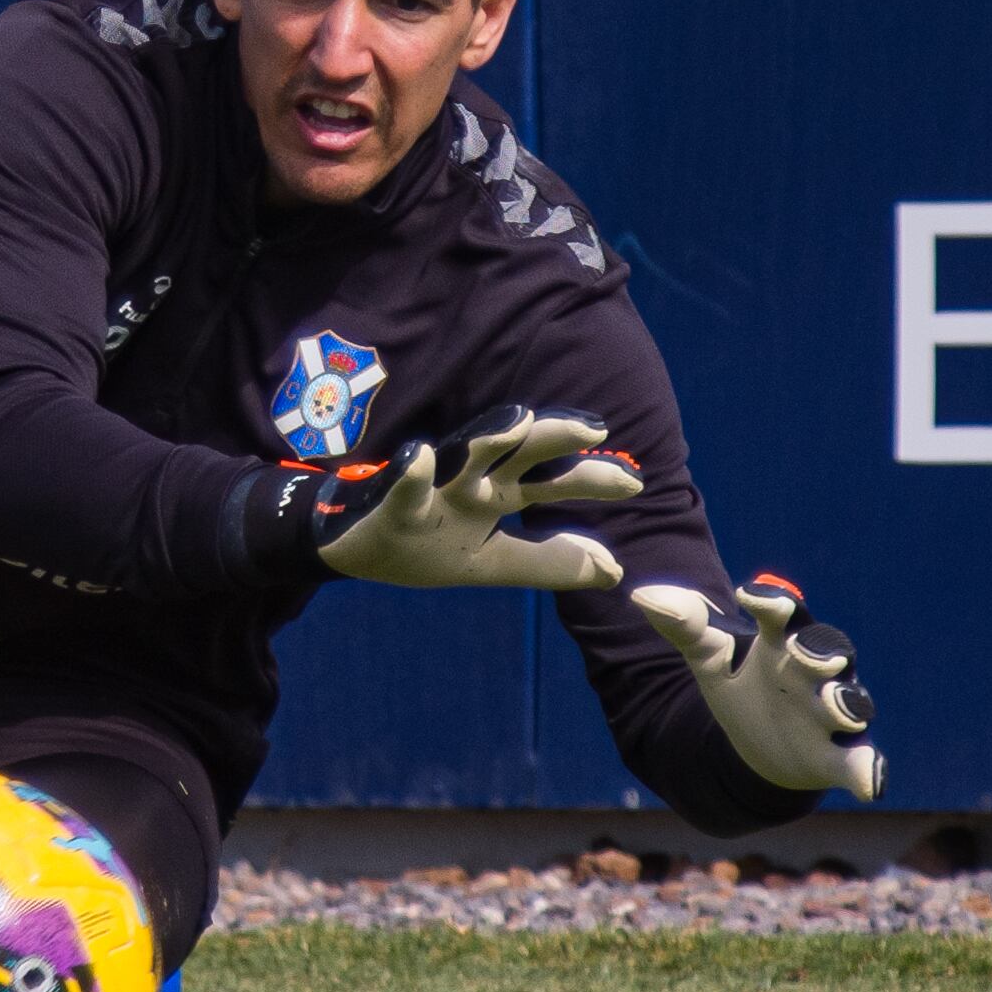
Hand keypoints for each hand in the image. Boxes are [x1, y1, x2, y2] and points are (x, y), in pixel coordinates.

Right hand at [310, 405, 642, 592]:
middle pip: (520, 453)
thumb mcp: (492, 561)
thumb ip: (549, 563)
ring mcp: (433, 489)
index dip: (592, 480)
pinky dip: (411, 473)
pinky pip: (402, 488)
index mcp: (496, 495)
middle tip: (595, 429)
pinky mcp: (393, 504)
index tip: (637, 484)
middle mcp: (471, 483)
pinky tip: (419, 457)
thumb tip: (615, 570)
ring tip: (520, 421)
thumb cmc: (426, 546)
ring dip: (491, 436)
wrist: (353, 547)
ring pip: (465, 455)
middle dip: (556, 438)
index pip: (552, 482)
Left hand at [631, 575, 885, 800]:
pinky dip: (868, 771)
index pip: (782, 613)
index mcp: (781, 641)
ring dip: (846, 702)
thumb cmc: (738, 686)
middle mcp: (814, 673)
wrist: (754, 745)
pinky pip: (860, 762)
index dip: (770, 603)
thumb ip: (683, 627)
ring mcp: (830, 715)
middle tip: (805, 651)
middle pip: (826, 650)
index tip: (747, 597)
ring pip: (850, 702)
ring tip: (837, 704)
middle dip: (818, 649)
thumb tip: (642, 596)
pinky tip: (869, 783)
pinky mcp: (839, 758)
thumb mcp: (708, 658)